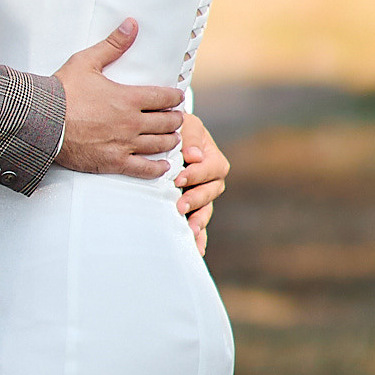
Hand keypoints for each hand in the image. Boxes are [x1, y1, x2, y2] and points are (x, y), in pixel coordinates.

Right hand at [53, 21, 182, 178]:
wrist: (41, 121)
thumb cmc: (62, 91)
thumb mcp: (87, 61)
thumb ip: (113, 44)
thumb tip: (131, 24)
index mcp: (128, 97)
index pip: (164, 98)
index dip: (175, 97)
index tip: (177, 98)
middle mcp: (131, 122)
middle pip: (167, 122)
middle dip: (175, 119)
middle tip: (176, 118)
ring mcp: (124, 144)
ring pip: (160, 145)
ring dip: (171, 141)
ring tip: (173, 138)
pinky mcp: (113, 162)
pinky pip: (144, 169)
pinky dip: (157, 168)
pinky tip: (163, 165)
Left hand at [175, 113, 230, 254]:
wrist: (162, 139)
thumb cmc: (175, 129)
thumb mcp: (185, 124)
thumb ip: (189, 136)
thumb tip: (194, 156)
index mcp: (213, 158)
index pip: (211, 168)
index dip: (197, 174)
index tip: (178, 178)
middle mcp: (212, 179)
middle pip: (212, 191)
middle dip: (196, 199)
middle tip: (180, 205)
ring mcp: (203, 196)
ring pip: (206, 209)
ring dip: (199, 220)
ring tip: (190, 230)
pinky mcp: (193, 209)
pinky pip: (200, 224)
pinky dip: (199, 237)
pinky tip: (196, 249)